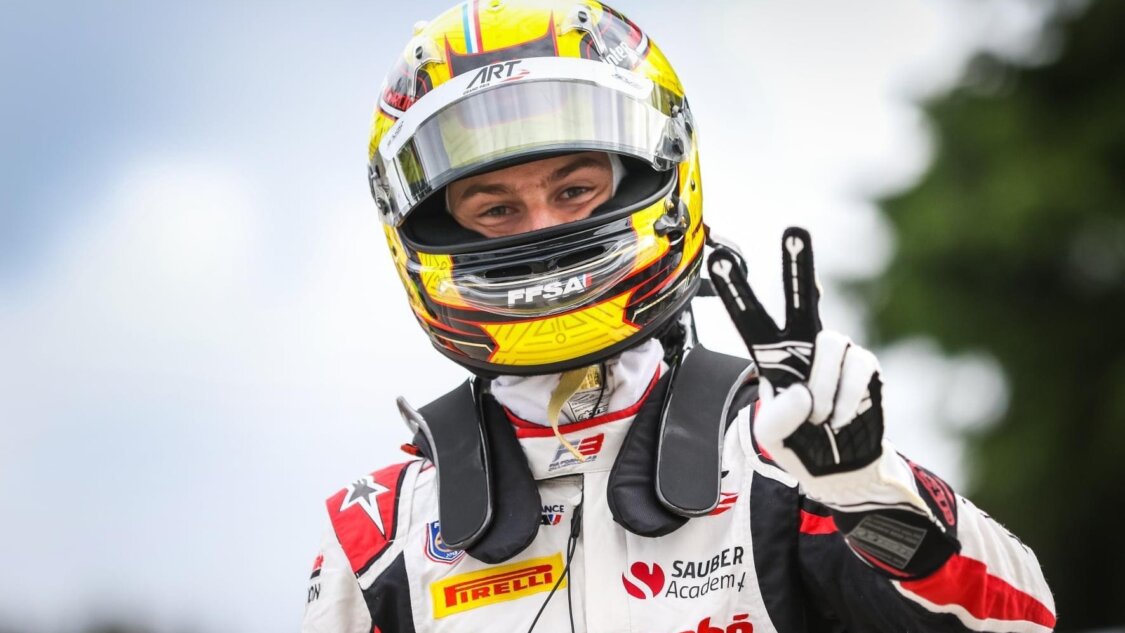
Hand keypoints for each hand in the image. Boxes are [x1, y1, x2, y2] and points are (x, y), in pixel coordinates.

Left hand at [708, 229, 922, 512]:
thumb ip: (776, 419)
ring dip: (824, 387)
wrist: (841, 468)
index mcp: (770, 355)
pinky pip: (856, 368)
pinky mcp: (865, 365)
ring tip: (821, 417)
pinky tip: (841, 417)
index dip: (735, 290)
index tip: (718, 258)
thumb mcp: (772, 439)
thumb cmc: (800, 445)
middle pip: (800, 297)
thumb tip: (802, 392)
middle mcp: (802, 344)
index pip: (749, 317)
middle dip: (798, 264)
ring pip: (829, 345)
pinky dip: (846, 397)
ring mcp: (836, 352)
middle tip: (794, 231)